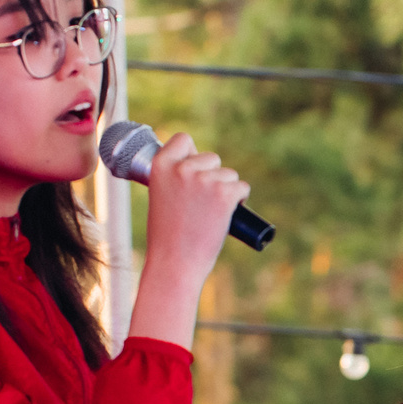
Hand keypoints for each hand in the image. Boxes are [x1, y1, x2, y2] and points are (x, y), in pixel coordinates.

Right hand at [125, 130, 250, 348]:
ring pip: (229, 174)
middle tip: (203, 203)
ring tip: (211, 213)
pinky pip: (242, 187)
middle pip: (212, 158)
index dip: (192, 153)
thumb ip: (174, 178)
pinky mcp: (224, 194)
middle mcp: (182, 168)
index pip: (183, 139)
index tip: (193, 168)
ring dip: (227, 190)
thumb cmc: (167, 236)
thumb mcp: (161, 197)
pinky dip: (240, 199)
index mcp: (160, 166)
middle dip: (213, 176)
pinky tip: (228, 213)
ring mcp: (204, 180)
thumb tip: (198, 165)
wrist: (175, 263)